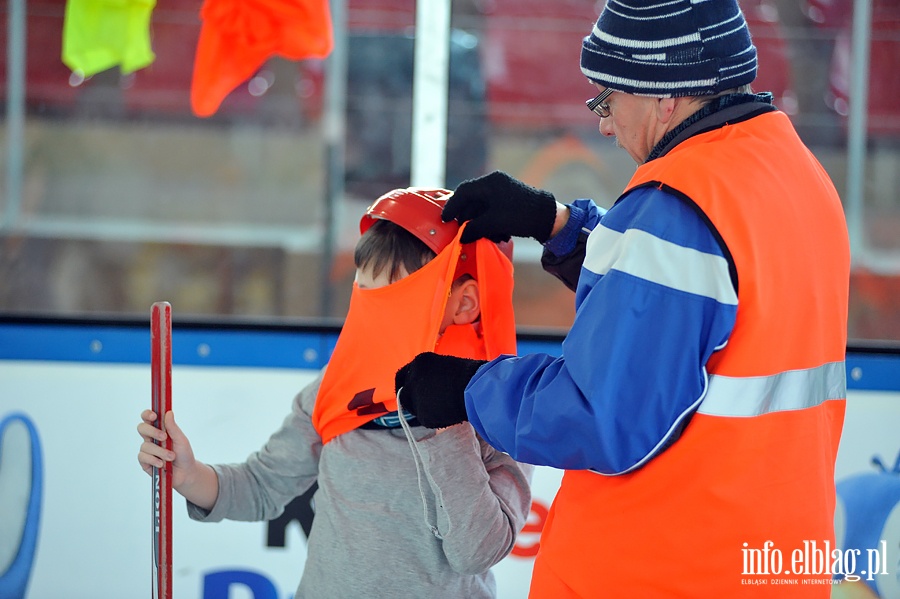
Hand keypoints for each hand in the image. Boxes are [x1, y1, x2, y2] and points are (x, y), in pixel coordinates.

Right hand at [137, 409, 195, 489]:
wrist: (186, 473)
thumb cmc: (184, 455)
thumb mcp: (181, 440)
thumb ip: (173, 427)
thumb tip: (168, 412)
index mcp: (160, 430)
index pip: (148, 418)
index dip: (147, 414)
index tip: (154, 416)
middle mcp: (151, 439)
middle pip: (141, 428)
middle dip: (152, 432)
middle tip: (164, 437)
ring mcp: (147, 450)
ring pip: (145, 445)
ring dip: (160, 451)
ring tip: (171, 457)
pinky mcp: (145, 462)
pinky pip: (143, 457)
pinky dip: (154, 460)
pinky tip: (162, 464)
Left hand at [395, 352, 486, 428]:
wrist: (478, 389)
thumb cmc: (471, 376)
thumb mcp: (446, 368)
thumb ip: (432, 377)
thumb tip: (429, 388)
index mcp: (420, 362)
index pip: (402, 376)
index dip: (406, 386)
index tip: (410, 393)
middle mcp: (413, 377)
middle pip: (404, 395)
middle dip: (411, 402)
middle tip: (424, 408)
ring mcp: (416, 397)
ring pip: (415, 409)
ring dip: (426, 410)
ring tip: (448, 407)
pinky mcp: (423, 414)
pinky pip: (428, 419)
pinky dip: (437, 419)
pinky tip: (451, 413)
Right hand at [443, 171, 557, 243]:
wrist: (549, 218)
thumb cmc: (520, 216)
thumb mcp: (493, 223)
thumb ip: (474, 228)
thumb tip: (462, 236)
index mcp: (490, 183)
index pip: (463, 192)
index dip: (452, 206)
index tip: (445, 219)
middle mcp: (496, 183)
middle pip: (473, 200)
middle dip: (468, 219)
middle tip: (463, 232)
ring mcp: (504, 191)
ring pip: (483, 208)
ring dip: (482, 224)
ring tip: (486, 237)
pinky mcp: (511, 201)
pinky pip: (494, 211)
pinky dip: (492, 223)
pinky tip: (499, 235)